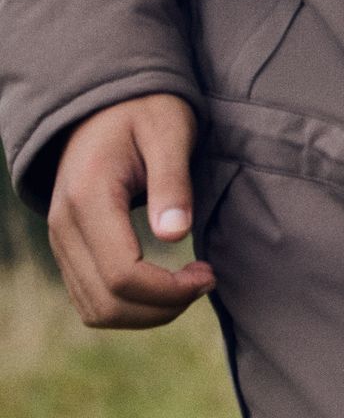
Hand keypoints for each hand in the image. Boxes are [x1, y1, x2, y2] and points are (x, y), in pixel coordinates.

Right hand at [45, 93, 210, 329]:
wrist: (104, 103)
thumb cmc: (146, 112)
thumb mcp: (169, 133)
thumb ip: (172, 182)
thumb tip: (174, 235)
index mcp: (88, 197)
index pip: (122, 274)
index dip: (169, 290)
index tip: (208, 274)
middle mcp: (63, 225)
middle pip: (107, 303)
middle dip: (162, 308)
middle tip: (204, 281)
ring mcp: (60, 240)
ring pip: (96, 310)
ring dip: (146, 313)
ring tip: (188, 286)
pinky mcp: (68, 248)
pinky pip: (91, 299)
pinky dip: (129, 306)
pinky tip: (163, 285)